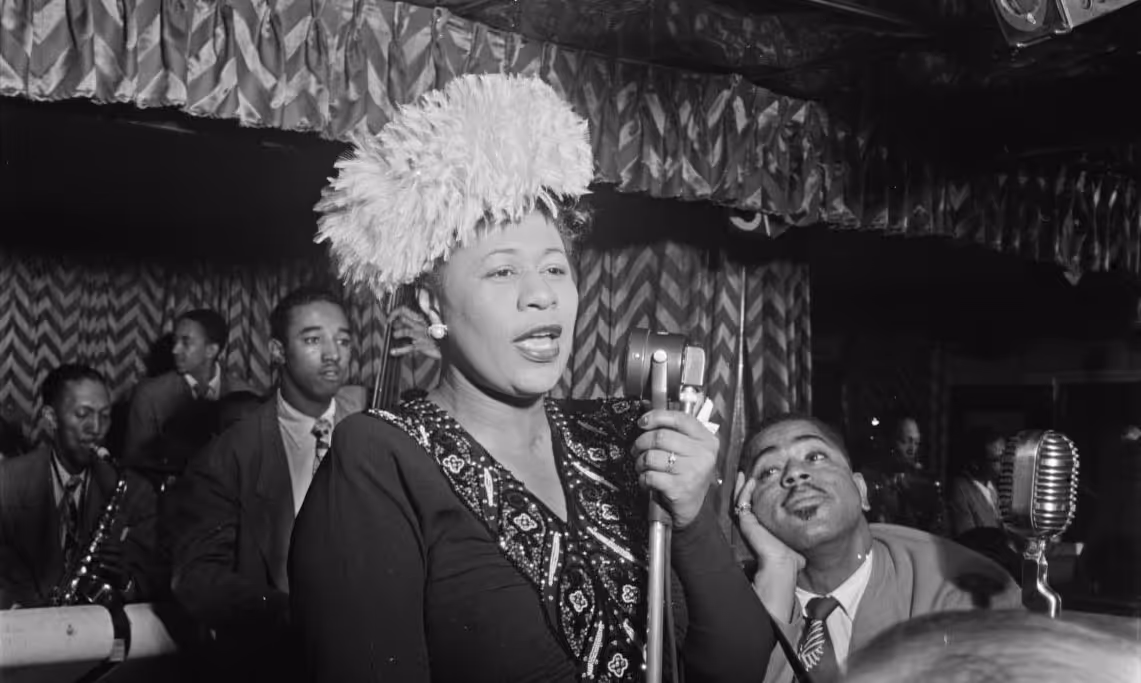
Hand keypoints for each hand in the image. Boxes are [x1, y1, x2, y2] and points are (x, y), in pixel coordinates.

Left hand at [387, 306, 440, 359]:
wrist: (444, 347)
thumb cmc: (432, 336)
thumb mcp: (423, 326)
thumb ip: (410, 322)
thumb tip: (396, 322)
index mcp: (419, 318)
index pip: (403, 310)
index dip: (394, 313)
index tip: (389, 319)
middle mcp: (419, 325)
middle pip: (403, 318)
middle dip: (394, 323)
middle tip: (391, 327)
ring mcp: (420, 335)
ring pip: (405, 331)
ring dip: (397, 334)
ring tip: (395, 336)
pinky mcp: (420, 346)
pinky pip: (408, 348)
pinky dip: (399, 351)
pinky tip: (392, 352)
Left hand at [632, 409, 718, 529]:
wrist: (692, 508)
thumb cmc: (687, 474)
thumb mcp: (690, 450)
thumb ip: (675, 432)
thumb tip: (647, 415)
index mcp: (706, 440)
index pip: (680, 419)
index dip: (657, 417)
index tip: (642, 422)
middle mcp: (703, 454)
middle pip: (661, 436)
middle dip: (642, 442)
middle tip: (636, 449)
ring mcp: (692, 471)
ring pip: (652, 456)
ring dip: (640, 461)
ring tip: (642, 466)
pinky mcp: (679, 488)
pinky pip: (650, 475)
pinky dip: (643, 478)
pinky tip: (646, 481)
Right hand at [733, 473, 804, 572]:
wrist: (783, 562)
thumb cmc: (791, 557)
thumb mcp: (794, 541)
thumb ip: (796, 536)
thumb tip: (807, 538)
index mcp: (761, 530)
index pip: (753, 510)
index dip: (753, 498)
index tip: (757, 485)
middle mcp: (752, 526)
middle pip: (743, 503)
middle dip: (743, 489)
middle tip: (745, 476)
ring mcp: (747, 523)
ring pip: (739, 501)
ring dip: (741, 487)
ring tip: (743, 475)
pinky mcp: (745, 521)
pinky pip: (741, 502)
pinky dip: (744, 491)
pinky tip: (750, 482)